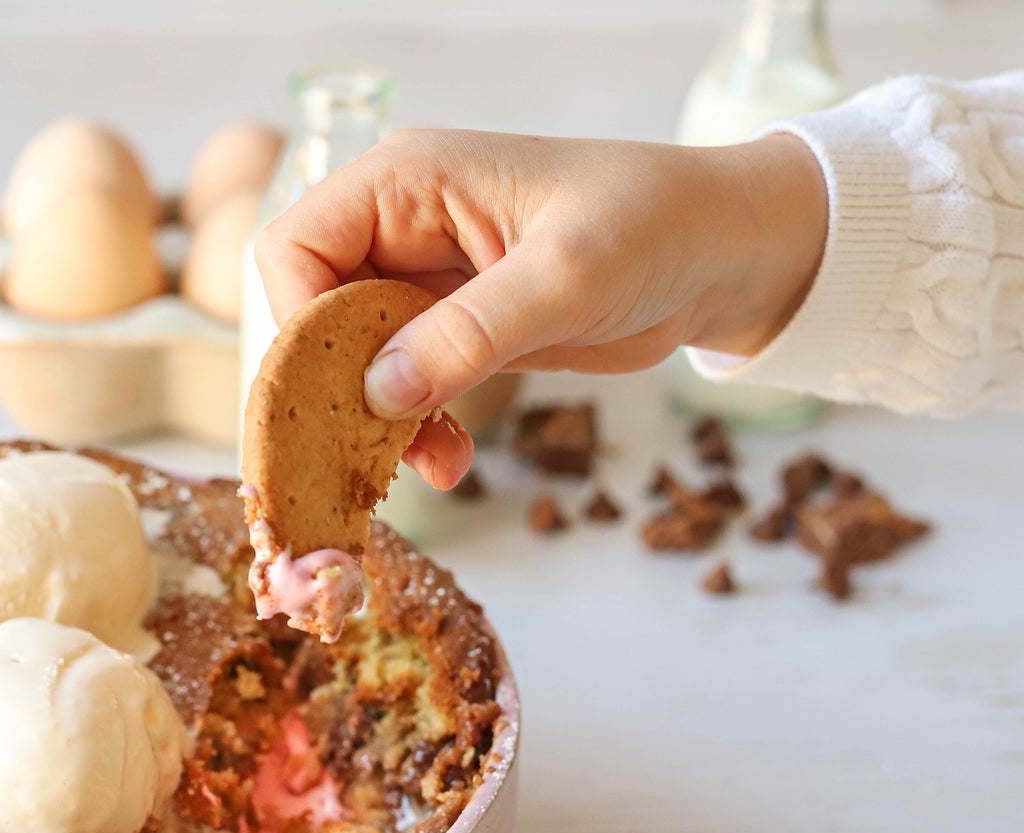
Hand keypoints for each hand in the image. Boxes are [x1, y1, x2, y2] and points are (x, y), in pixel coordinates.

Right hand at [256, 128, 827, 487]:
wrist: (729, 253)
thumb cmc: (657, 226)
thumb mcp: (565, 278)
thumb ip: (468, 334)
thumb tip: (377, 394)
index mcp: (407, 181)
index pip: (294, 248)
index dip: (298, 324)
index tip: (341, 392)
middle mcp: (402, 226)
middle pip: (313, 312)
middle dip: (339, 388)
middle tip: (381, 447)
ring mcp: (426, 279)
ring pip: (352, 360)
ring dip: (378, 421)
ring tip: (432, 460)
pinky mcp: (456, 328)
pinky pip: (401, 385)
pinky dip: (413, 428)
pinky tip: (448, 458)